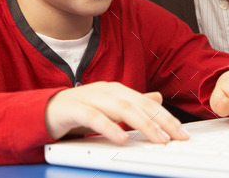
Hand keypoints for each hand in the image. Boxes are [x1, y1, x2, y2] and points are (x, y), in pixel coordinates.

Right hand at [45, 82, 188, 143]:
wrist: (47, 109)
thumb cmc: (80, 109)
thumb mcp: (110, 108)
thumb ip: (133, 105)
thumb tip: (158, 99)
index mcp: (118, 91)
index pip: (148, 103)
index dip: (166, 117)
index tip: (181, 132)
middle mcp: (107, 91)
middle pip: (139, 104)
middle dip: (160, 120)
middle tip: (175, 136)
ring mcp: (91, 97)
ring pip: (121, 109)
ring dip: (142, 124)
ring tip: (157, 138)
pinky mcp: (74, 109)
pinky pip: (94, 117)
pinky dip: (109, 127)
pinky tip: (121, 138)